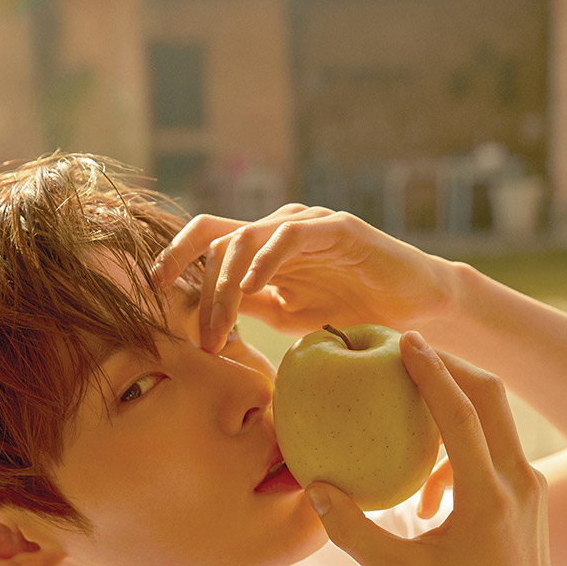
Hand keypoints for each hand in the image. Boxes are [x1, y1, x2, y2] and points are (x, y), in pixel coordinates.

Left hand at [153, 205, 456, 350]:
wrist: (413, 308)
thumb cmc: (353, 309)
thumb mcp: (289, 314)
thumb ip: (251, 305)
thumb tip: (207, 311)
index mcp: (265, 247)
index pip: (208, 239)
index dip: (174, 257)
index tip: (152, 291)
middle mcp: (279, 228)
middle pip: (218, 241)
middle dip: (202, 293)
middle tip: (204, 341)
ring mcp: (308, 224)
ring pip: (246, 239)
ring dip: (226, 287)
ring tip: (222, 330)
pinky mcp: (338, 228)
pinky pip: (290, 235)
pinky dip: (265, 259)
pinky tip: (253, 288)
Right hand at [305, 332, 566, 565]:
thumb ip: (354, 532)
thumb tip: (318, 488)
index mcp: (487, 496)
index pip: (462, 415)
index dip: (433, 373)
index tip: (406, 341)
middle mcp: (516, 480)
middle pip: (490, 396)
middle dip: (451, 366)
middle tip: (408, 352)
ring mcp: (528, 483)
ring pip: (497, 416)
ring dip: (458, 397)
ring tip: (413, 395)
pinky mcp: (529, 491)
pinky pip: (495, 446)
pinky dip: (461, 444)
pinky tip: (427, 490)